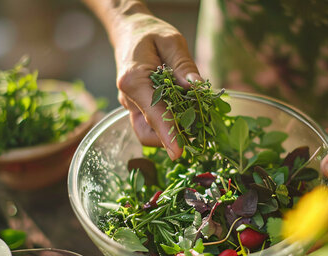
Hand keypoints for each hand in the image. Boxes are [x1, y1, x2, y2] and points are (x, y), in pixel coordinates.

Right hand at [112, 13, 200, 159]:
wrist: (129, 30)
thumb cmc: (151, 33)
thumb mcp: (172, 40)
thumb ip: (184, 65)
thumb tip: (196, 88)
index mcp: (134, 80)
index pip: (153, 113)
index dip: (167, 134)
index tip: (178, 152)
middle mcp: (128, 97)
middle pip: (147, 133)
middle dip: (171, 138)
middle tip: (199, 132)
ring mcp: (130, 105)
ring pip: (148, 133)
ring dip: (170, 134)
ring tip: (194, 121)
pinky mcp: (136, 108)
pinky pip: (150, 124)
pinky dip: (168, 125)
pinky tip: (185, 114)